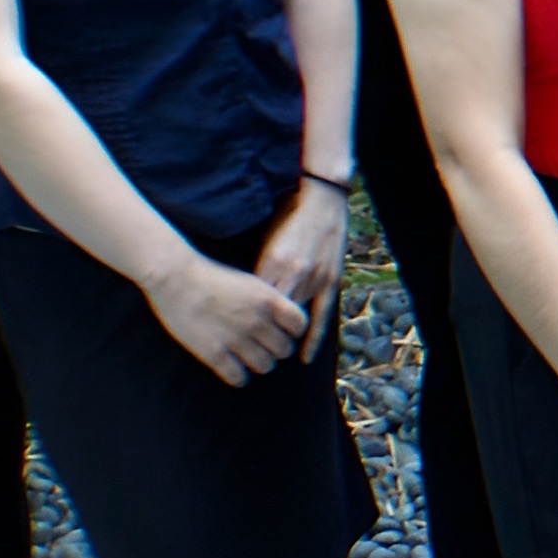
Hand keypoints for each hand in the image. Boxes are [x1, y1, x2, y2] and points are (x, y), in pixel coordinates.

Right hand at [144, 247, 310, 386]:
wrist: (174, 276)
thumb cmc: (211, 276)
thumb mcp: (249, 282)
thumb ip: (268, 301)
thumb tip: (284, 322)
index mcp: (268, 299)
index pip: (300, 325)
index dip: (292, 330)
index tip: (281, 329)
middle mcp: (257, 320)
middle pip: (284, 350)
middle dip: (275, 348)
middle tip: (262, 345)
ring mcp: (236, 338)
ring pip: (265, 366)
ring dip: (258, 363)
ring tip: (247, 357)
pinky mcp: (214, 353)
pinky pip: (238, 377)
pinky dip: (238, 376)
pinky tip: (231, 368)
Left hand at [255, 176, 349, 354]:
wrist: (322, 201)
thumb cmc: (288, 216)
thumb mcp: (265, 239)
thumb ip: (258, 266)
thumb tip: (243, 292)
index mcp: (272, 262)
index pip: (252, 301)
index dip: (240, 319)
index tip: (228, 331)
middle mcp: (293, 274)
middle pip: (270, 315)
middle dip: (258, 332)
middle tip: (244, 349)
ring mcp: (314, 280)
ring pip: (293, 318)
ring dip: (280, 336)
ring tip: (266, 355)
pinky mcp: (330, 282)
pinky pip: (321, 317)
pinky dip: (312, 339)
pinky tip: (303, 357)